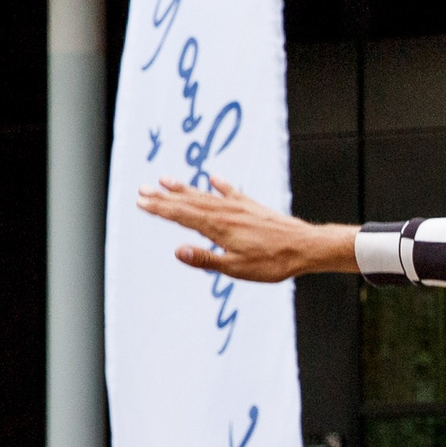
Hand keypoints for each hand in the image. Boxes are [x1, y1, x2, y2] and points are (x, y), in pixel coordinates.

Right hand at [133, 178, 359, 280]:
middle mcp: (225, 212)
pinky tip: (213, 177)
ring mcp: (239, 207)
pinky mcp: (253, 206)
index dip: (159, 209)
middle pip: (188, 202)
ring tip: (165, 180)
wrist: (305, 247)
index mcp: (217, 228)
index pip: (180, 216)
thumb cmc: (272, 262)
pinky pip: (232, 192)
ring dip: (184, 188)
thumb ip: (206, 259)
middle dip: (164, 196)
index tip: (140, 202)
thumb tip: (177, 251)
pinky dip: (220, 185)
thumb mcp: (236, 268)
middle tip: (142, 189)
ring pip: (205, 195)